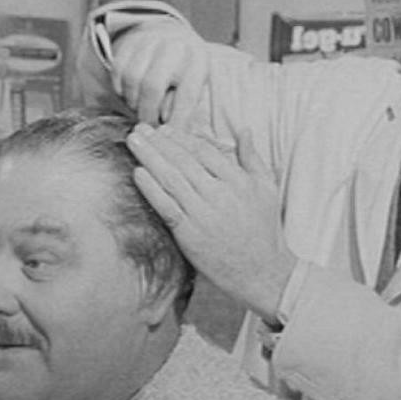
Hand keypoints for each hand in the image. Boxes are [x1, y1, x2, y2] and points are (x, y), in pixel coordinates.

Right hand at [110, 19, 209, 127]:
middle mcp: (175, 47)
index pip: (186, 97)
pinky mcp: (130, 41)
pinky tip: (131, 93)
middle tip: (148, 126)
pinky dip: (121, 88)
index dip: (176, 122)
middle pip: (152, 87)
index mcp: (198, 61)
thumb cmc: (185, 71)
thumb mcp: (194, 86)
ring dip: (133, 101)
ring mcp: (150, 40)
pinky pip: (118, 70)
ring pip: (132, 79)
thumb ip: (183, 108)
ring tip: (141, 107)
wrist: (171, 37)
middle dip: (147, 114)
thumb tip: (170, 132)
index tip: (168, 138)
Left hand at [126, 124, 295, 321]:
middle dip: (159, 142)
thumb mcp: (267, 188)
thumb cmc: (265, 230)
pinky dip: (151, 188)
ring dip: (149, 157)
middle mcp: (219, 194)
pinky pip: (166, 206)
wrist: (262, 272)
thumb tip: (243, 129)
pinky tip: (137, 173)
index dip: (182, 137)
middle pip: (183, 160)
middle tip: (140, 128)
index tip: (164, 129)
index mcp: (238, 181)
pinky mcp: (189, 234)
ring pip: (171, 179)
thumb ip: (252, 158)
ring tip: (133, 141)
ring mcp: (202, 214)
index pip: (204, 151)